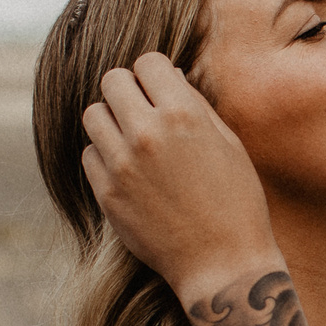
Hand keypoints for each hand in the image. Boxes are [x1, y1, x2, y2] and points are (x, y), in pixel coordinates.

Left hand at [80, 52, 281, 305]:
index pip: (147, 62)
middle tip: (143, 109)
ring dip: (112, 120)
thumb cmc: (237, 202)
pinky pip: (89, 154)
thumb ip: (195, 105)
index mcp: (183, 115)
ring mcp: (122, 165)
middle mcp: (147, 134)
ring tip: (133, 138)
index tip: (162, 89)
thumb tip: (169, 77)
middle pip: (112, 81)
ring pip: (93, 114)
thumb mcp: (229, 144)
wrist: (223, 263)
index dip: (155, 73)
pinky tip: (129, 169)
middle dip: (129, 90)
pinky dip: (105, 155)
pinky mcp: (106, 193)